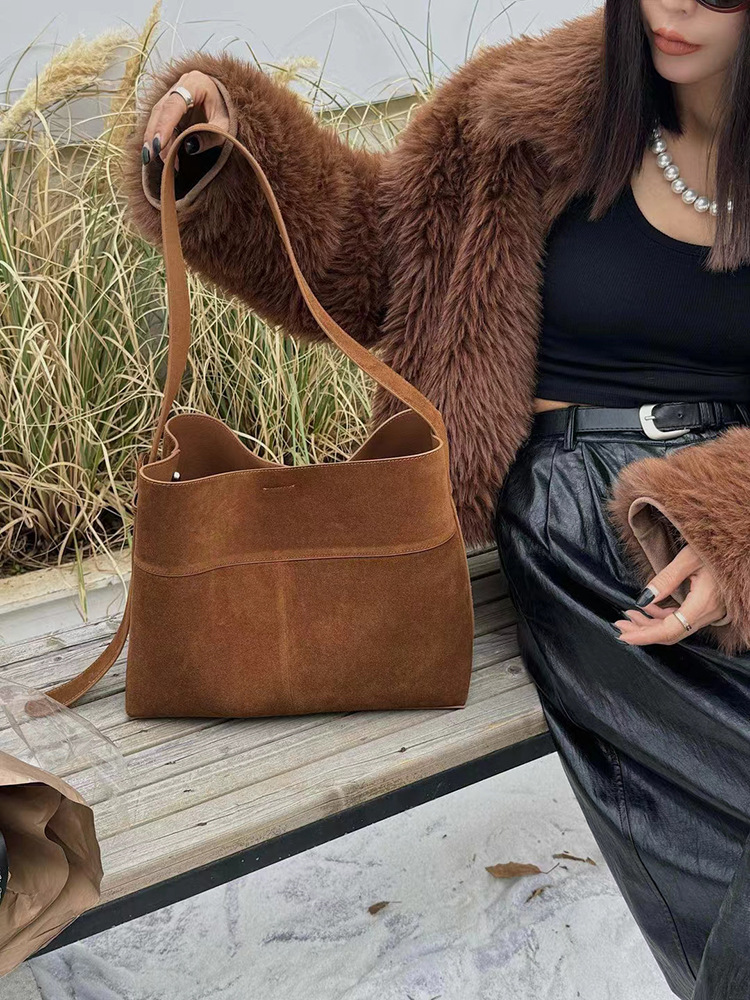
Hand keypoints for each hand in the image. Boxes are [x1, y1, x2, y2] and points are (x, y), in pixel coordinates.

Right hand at [141, 70, 229, 171]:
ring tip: (153, 158)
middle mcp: (182, 84)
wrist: (232, 103)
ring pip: (158, 115)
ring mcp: (175, 92)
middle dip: (153, 134)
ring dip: (154, 138)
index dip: (164, 125)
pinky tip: (161, 153)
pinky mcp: (172, 104)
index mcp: (196, 83)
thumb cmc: (231, 113)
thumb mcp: (226, 126)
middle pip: (161, 109)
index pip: (174, 104)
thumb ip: (210, 136)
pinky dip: (160, 137)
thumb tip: (189, 147)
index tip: (158, 145)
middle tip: (150, 156)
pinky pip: (161, 120)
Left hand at [612, 543, 727, 644]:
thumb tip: (643, 600)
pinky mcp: (707, 607)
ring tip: (629, 617)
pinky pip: (682, 619)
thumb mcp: (688, 558)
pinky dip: (663, 617)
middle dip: (643, 632)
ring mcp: (709, 612)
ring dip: (651, 624)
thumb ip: (665, 580)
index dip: (645, 636)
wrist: (741, 547)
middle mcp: (707, 613)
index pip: (670, 630)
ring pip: (676, 627)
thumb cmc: (717, 548)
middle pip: (671, 633)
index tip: (624, 636)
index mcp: (703, 604)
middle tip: (619, 626)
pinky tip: (648, 608)